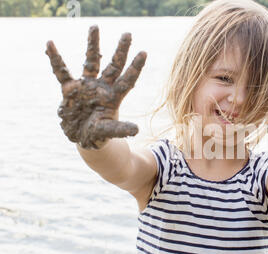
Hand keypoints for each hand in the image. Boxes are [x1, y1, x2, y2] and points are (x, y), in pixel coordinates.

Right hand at [46, 25, 146, 148]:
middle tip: (128, 34)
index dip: (135, 67)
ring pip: (91, 62)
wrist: (81, 137)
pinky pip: (62, 72)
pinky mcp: (70, 89)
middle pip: (114, 65)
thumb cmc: (98, 134)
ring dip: (93, 45)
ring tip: (95, 27)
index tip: (144, 53)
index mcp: (114, 97)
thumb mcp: (107, 131)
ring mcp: (87, 86)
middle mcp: (102, 88)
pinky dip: (56, 59)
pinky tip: (50, 44)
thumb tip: (136, 130)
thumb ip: (119, 129)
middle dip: (121, 50)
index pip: (127, 80)